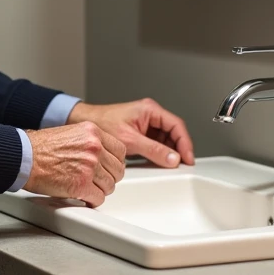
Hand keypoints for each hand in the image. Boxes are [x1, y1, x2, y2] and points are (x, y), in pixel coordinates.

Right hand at [23, 122, 125, 207]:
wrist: (25, 156)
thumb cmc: (40, 147)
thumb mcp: (72, 133)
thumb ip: (90, 142)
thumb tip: (102, 156)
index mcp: (93, 132)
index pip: (120, 151)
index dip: (115, 163)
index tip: (110, 168)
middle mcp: (95, 147)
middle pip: (117, 170)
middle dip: (109, 178)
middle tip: (100, 182)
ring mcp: (90, 166)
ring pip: (109, 186)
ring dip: (100, 190)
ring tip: (90, 190)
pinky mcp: (81, 185)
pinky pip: (98, 198)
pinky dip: (92, 201)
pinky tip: (85, 198)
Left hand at [67, 99, 194, 167]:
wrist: (84, 122)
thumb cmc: (102, 123)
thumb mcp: (130, 140)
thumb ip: (153, 150)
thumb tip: (172, 159)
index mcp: (150, 110)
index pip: (176, 125)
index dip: (185, 143)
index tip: (188, 158)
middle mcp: (150, 115)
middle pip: (173, 133)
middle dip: (178, 149)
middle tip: (182, 165)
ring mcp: (145, 124)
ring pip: (166, 139)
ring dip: (169, 152)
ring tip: (170, 165)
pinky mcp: (140, 133)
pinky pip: (156, 143)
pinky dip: (159, 153)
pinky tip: (158, 162)